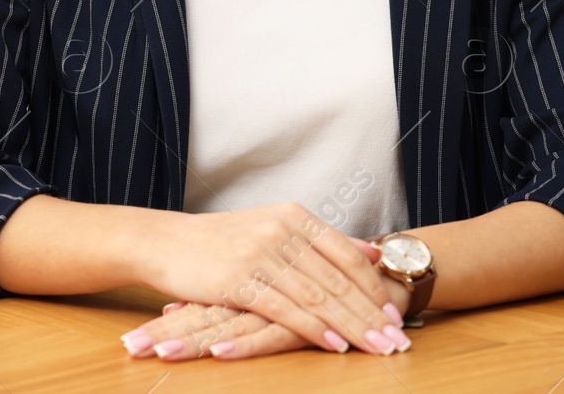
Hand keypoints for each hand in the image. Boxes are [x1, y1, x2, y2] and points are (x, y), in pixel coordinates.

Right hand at [122, 236, 414, 359]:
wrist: (166, 241)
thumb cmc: (222, 240)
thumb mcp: (276, 226)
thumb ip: (324, 240)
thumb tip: (373, 250)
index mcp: (295, 216)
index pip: (347, 255)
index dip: (374, 287)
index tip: (396, 313)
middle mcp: (282, 230)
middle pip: (338, 280)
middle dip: (371, 314)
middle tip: (397, 338)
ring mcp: (261, 254)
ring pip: (318, 296)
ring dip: (352, 326)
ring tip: (376, 348)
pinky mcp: (240, 280)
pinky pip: (286, 309)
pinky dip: (315, 329)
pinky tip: (335, 346)